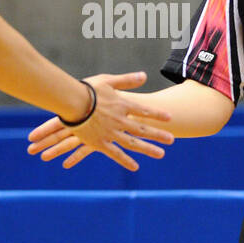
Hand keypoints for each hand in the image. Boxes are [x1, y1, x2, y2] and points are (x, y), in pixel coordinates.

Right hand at [28, 72, 173, 170]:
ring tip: (161, 154)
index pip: (144, 111)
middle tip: (171, 140)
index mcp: (122, 105)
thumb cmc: (87, 89)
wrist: (72, 102)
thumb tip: (144, 76)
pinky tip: (135, 167)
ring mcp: (111, 133)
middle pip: (142, 129)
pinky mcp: (99, 143)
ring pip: (133, 143)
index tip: (170, 118)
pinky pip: (115, 154)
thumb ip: (127, 80)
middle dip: (158, 135)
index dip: (157, 114)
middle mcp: (120, 120)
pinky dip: (125, 161)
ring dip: (148, 149)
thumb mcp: (108, 80)